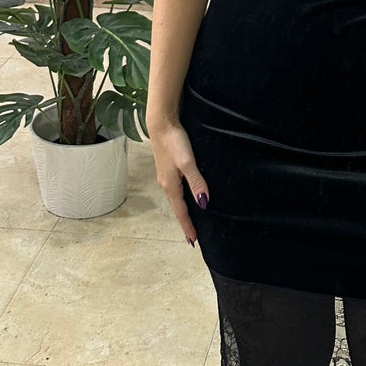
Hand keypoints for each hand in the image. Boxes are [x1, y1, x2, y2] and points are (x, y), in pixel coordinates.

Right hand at [150, 119, 208, 247]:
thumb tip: (203, 204)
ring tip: (191, 220)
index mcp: (171, 186)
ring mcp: (166, 176)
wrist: (161, 123)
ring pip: (176, 199)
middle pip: (177, 208)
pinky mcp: (168, 168)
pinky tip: (187, 196)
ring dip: (183, 210)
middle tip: (193, 236)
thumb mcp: (188, 163)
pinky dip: (182, 198)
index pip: (181, 212)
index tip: (193, 241)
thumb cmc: (174, 142)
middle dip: (185, 222)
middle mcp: (166, 184)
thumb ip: (196, 182)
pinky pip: (176, 189)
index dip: (188, 226)